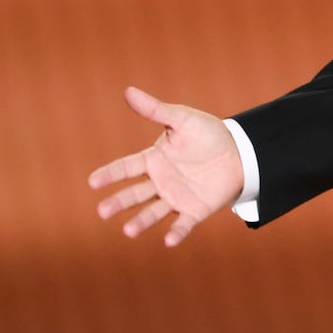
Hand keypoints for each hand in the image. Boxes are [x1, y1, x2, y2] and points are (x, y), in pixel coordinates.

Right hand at [88, 86, 243, 246]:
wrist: (240, 151)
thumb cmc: (208, 134)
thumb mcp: (182, 119)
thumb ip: (156, 110)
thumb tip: (128, 91)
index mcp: (153, 159)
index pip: (127, 167)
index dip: (110, 174)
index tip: (93, 181)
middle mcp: (160, 181)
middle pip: (135, 193)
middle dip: (119, 202)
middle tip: (102, 211)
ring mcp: (176, 197)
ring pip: (153, 211)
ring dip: (141, 221)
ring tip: (128, 231)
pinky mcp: (195, 210)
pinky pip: (183, 223)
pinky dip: (176, 232)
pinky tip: (169, 241)